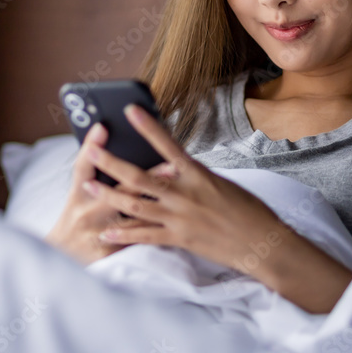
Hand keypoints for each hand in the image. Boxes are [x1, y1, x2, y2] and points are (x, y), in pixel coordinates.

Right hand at [43, 122, 165, 265]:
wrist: (61, 259)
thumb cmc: (73, 220)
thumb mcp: (77, 195)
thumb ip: (91, 170)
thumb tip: (104, 135)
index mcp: (78, 195)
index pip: (83, 166)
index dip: (92, 146)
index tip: (103, 127)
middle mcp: (87, 211)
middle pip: (119, 189)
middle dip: (147, 176)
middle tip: (169, 165)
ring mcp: (98, 232)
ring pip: (135, 214)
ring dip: (159, 200)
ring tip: (180, 189)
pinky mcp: (109, 251)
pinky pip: (137, 238)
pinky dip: (155, 227)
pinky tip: (173, 219)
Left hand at [79, 103, 290, 279]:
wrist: (262, 242)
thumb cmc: (247, 209)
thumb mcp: (221, 183)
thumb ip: (192, 176)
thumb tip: (170, 169)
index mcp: (197, 174)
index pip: (168, 145)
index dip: (147, 127)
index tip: (129, 110)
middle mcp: (184, 193)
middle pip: (138, 176)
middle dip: (111, 163)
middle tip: (90, 151)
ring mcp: (179, 217)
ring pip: (134, 205)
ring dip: (108, 196)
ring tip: (88, 188)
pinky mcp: (179, 239)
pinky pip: (144, 236)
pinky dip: (123, 234)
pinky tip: (107, 232)